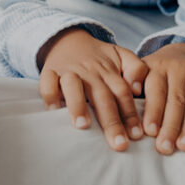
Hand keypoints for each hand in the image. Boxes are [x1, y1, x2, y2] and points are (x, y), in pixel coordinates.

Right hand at [38, 28, 148, 151]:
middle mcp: (89, 72)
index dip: (130, 114)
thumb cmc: (99, 57)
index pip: (123, 93)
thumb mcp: (122, 55)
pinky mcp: (49, 71)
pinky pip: (46, 82)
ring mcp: (68, 71)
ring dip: (78, 105)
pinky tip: (54, 110)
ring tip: (84, 126)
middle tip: (119, 144)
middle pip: (102, 96)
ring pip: (73, 87)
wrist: (68, 40)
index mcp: (109, 71)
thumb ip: (137, 69)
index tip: (137, 135)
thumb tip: (138, 90)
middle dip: (111, 121)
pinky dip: (49, 95)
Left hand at [140, 41, 184, 154]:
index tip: (150, 132)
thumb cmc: (156, 75)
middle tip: (165, 147)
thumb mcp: (141, 74)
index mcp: (155, 68)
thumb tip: (122, 111)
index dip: (153, 112)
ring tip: (184, 146)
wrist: (182, 54)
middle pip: (175, 100)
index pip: (156, 91)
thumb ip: (132, 89)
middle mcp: (176, 68)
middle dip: (170, 126)